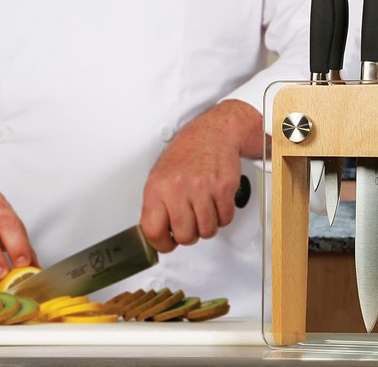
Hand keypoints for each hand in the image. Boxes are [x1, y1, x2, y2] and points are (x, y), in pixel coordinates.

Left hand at [139, 100, 262, 252]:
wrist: (213, 133)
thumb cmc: (186, 155)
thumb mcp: (160, 176)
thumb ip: (157, 205)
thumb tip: (156, 234)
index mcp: (157, 188)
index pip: (153, 231)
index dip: (162, 244)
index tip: (168, 243)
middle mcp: (178, 188)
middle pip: (184, 236)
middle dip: (189, 234)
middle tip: (190, 223)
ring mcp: (202, 188)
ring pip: (207, 231)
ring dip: (207, 226)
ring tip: (203, 210)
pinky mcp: (223, 188)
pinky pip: (224, 219)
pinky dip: (222, 216)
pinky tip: (215, 202)